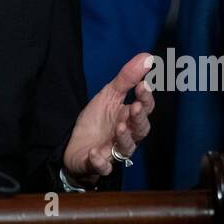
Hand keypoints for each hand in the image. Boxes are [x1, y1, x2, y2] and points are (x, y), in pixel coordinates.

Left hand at [62, 53, 154, 183]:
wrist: (76, 146)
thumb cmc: (98, 120)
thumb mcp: (109, 95)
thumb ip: (127, 78)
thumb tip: (147, 57)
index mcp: (129, 117)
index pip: (144, 108)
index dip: (146, 98)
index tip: (144, 85)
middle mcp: (126, 136)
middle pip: (140, 130)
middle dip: (139, 119)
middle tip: (136, 107)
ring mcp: (113, 152)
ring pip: (126, 148)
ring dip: (124, 138)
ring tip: (119, 126)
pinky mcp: (98, 165)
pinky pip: (102, 166)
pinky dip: (100, 161)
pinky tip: (95, 153)